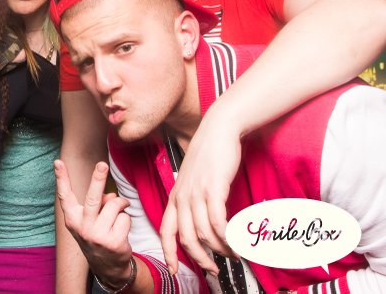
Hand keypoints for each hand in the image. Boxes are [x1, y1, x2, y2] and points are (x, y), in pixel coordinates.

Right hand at [54, 160, 134, 286]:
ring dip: (121, 205)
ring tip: (119, 212)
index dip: (61, 178)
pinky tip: (121, 229)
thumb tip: (111, 196)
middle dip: (98, 179)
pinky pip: (125, 217)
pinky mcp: (114, 242)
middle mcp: (83, 228)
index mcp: (72, 219)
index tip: (58, 162)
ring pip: (115, 205)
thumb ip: (97, 204)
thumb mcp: (90, 220)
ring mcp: (98, 236)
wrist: (107, 265)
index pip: (65, 196)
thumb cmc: (97, 234)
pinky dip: (126, 220)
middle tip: (103, 165)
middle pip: (93, 198)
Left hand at [159, 108, 239, 274]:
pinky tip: (236, 242)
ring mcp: (196, 193)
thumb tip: (200, 222)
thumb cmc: (209, 155)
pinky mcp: (213, 189)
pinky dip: (227, 237)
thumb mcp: (192, 179)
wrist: (218, 130)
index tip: (173, 270)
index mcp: (175, 196)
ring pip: (204, 233)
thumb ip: (192, 200)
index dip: (168, 253)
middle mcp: (182, 197)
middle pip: (186, 239)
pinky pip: (218, 221)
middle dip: (200, 259)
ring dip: (220, 249)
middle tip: (213, 270)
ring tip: (233, 255)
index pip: (165, 230)